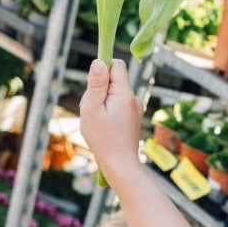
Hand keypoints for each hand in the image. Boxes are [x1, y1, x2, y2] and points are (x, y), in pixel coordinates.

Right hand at [79, 58, 143, 181]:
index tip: (94, 82)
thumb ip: (96, 84)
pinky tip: (104, 126)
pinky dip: (106, 111)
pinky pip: (116, 105)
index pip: (117, 65)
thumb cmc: (103, 139)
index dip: (103, 68)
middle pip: (112, 80)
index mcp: (125, 94)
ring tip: (98, 121)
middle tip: (93, 110)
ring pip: (112, 94)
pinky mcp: (132, 117)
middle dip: (98, 90)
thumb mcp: (92, 108)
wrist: (120, 164)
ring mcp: (135, 109)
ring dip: (100, 102)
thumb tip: (99, 62)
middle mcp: (134, 99)